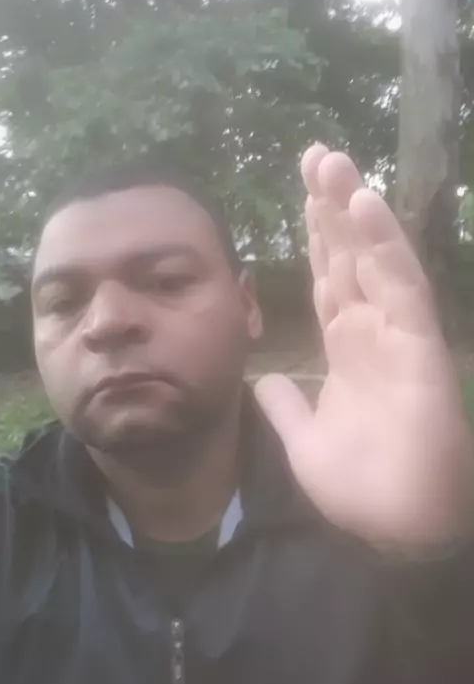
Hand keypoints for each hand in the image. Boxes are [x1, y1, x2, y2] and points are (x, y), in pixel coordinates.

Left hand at [256, 145, 473, 553]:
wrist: (398, 527)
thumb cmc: (362, 487)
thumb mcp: (305, 441)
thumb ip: (286, 406)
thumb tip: (262, 381)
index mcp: (347, 348)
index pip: (329, 278)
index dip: (318, 237)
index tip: (304, 194)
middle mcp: (373, 331)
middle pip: (349, 256)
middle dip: (332, 206)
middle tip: (317, 156)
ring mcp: (398, 333)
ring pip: (374, 257)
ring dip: (353, 209)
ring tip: (332, 162)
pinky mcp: (420, 345)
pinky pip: (400, 284)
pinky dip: (384, 243)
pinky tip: (365, 202)